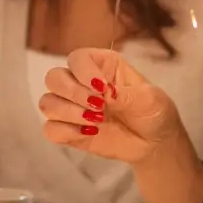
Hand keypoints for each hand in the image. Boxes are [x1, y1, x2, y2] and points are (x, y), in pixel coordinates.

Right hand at [38, 49, 184, 166]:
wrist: (155, 144)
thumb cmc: (154, 112)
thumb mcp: (149, 99)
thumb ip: (126, 95)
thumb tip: (104, 94)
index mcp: (101, 66)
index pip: (77, 58)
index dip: (83, 72)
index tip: (102, 89)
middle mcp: (82, 83)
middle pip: (53, 78)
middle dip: (73, 93)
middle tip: (98, 108)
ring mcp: (73, 107)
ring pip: (47, 103)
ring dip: (68, 113)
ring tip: (96, 122)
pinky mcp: (69, 131)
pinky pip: (50, 129)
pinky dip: (65, 132)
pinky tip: (89, 134)